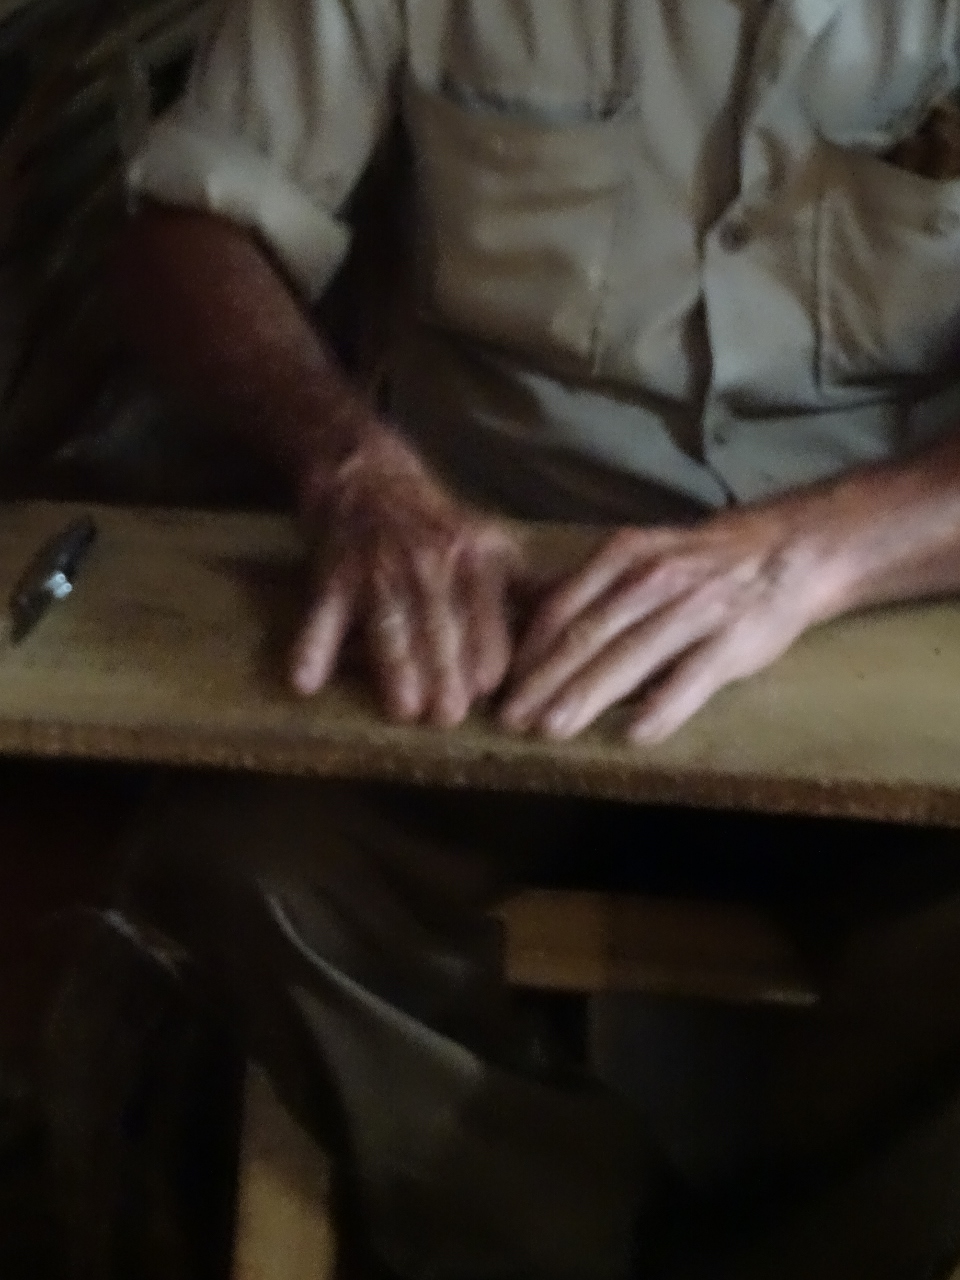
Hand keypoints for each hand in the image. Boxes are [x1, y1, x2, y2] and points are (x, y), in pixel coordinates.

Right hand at [292, 428, 520, 725]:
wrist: (366, 474)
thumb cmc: (436, 525)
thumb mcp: (490, 546)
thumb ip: (528, 590)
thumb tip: (579, 624)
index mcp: (475, 558)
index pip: (487, 615)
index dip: (488, 657)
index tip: (491, 697)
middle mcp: (430, 561)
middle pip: (439, 625)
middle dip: (445, 671)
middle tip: (446, 717)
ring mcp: (378, 568)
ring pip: (389, 622)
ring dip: (395, 666)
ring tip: (402, 710)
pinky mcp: (333, 575)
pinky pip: (322, 615)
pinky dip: (312, 646)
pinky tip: (304, 681)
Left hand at [500, 504, 847, 742]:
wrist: (786, 552)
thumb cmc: (696, 565)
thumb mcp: (639, 557)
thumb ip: (590, 591)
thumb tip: (524, 630)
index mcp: (625, 557)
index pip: (563, 607)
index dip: (528, 650)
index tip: (500, 687)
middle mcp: (656, 579)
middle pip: (588, 635)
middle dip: (543, 681)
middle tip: (510, 720)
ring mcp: (696, 610)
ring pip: (631, 656)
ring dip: (587, 696)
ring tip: (552, 730)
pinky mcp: (733, 642)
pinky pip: (691, 678)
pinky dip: (661, 707)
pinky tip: (633, 734)